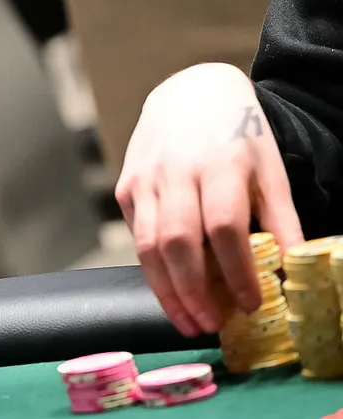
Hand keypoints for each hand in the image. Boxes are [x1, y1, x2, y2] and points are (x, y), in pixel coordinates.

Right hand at [115, 62, 302, 335]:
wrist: (190, 94)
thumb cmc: (236, 135)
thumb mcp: (269, 170)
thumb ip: (281, 219)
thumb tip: (294, 268)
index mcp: (220, 165)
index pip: (224, 228)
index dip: (236, 271)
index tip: (250, 305)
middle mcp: (175, 172)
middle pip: (178, 243)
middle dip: (193, 291)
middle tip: (210, 325)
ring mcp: (144, 180)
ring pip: (148, 246)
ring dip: (166, 291)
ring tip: (188, 320)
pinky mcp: (125, 188)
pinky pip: (137, 236)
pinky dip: (152, 269)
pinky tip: (171, 289)